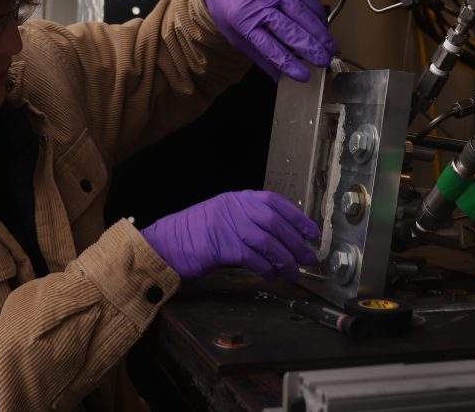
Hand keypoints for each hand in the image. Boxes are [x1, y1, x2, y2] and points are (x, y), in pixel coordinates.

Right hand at [141, 190, 319, 281]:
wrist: (163, 245)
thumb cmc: (191, 236)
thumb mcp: (220, 219)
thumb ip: (244, 222)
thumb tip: (276, 238)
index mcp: (235, 199)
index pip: (275, 202)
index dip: (297, 217)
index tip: (312, 232)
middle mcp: (233, 207)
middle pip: (276, 222)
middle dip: (296, 242)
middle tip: (308, 257)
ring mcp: (227, 225)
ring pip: (268, 241)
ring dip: (285, 259)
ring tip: (292, 271)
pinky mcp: (221, 246)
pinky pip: (253, 257)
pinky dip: (266, 268)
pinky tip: (270, 275)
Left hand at [202, 0, 336, 81]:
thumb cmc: (229, 9)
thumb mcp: (236, 36)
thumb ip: (260, 56)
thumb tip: (280, 77)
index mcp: (245, 24)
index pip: (269, 48)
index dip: (288, 63)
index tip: (304, 76)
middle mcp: (260, 6)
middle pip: (289, 29)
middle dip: (310, 47)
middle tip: (324, 61)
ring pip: (301, 12)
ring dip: (319, 31)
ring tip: (331, 47)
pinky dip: (318, 12)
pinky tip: (325, 27)